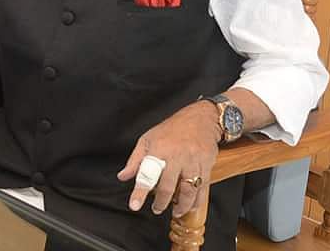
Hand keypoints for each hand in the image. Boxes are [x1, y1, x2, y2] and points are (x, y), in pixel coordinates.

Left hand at [117, 102, 220, 217]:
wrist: (200, 119)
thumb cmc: (171, 129)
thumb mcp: (148, 139)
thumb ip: (135, 160)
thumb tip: (123, 176)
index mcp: (159, 148)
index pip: (146, 173)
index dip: (139, 191)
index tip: (134, 205)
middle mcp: (177, 155)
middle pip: (168, 186)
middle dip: (161, 202)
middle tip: (156, 208)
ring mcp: (193, 161)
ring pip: (188, 190)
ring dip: (182, 206)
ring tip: (175, 211)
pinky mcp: (207, 165)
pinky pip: (203, 188)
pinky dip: (197, 201)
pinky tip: (191, 205)